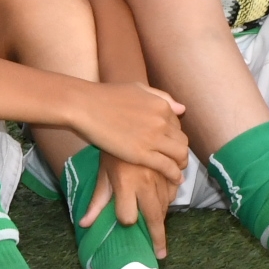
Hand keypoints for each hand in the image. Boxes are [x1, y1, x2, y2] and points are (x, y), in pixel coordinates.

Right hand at [69, 81, 188, 182]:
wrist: (86, 106)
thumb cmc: (107, 96)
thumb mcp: (138, 89)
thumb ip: (162, 97)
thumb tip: (181, 109)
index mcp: (162, 105)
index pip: (179, 126)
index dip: (175, 137)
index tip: (171, 145)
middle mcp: (162, 121)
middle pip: (182, 142)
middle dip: (181, 152)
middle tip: (176, 161)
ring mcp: (153, 138)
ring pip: (179, 155)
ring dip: (180, 165)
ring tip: (177, 171)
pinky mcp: (142, 154)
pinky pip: (167, 167)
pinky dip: (174, 175)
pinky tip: (174, 180)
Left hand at [79, 152, 178, 260]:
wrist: (124, 120)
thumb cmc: (110, 150)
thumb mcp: (103, 174)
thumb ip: (97, 201)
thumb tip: (84, 224)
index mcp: (124, 184)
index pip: (128, 217)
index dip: (126, 220)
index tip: (125, 220)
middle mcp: (145, 182)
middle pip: (154, 217)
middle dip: (157, 238)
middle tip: (160, 253)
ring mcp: (159, 174)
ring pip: (166, 204)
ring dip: (162, 217)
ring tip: (158, 225)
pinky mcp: (169, 166)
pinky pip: (174, 190)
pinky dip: (170, 198)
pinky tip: (164, 200)